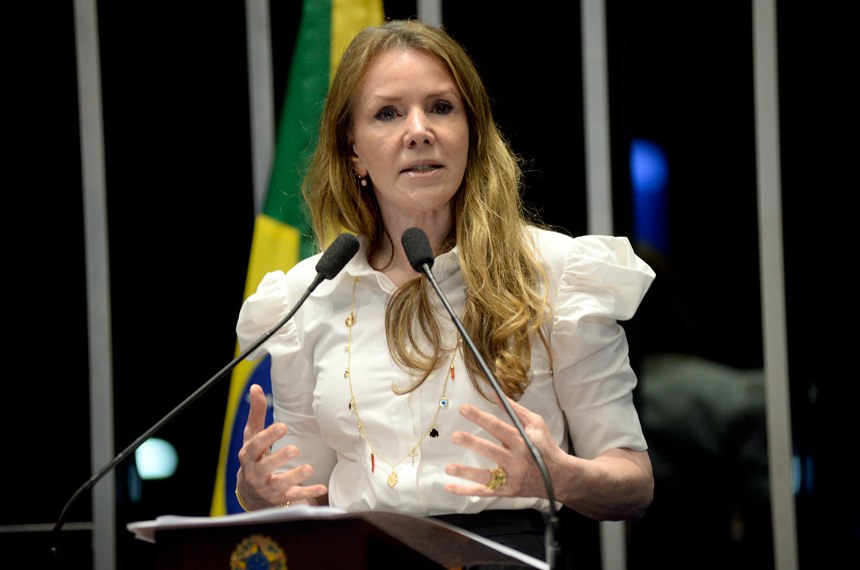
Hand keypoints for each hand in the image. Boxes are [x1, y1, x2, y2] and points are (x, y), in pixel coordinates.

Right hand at [235, 384, 327, 508]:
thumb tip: (256, 387)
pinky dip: (307, 493)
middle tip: (295, 449)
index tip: (282, 427)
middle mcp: (256, 473)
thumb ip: (256, 413)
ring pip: (280, 484)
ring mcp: (268, 487)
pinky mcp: (280, 498)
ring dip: (294, 476)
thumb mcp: (252, 436)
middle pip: (265, 467)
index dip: (268, 437)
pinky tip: (321, 487)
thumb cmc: (254, 456)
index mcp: (249, 455)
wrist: (250, 491)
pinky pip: (294, 496)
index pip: (256, 446)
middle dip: (279, 458)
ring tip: (309, 468)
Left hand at [443, 396, 562, 498]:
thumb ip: (515, 410)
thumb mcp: (536, 424)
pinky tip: (450, 487)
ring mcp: (512, 478)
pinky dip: (467, 491)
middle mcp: (516, 460)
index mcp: (522, 441)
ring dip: (466, 472)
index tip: (463, 409)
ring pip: (487, 476)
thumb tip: (495, 394)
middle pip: (491, 450)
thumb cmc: (545, 446)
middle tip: (455, 436)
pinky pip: (485, 492)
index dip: (480, 417)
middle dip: (472, 443)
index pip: (498, 427)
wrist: (560, 477)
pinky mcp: (507, 491)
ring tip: (448, 468)